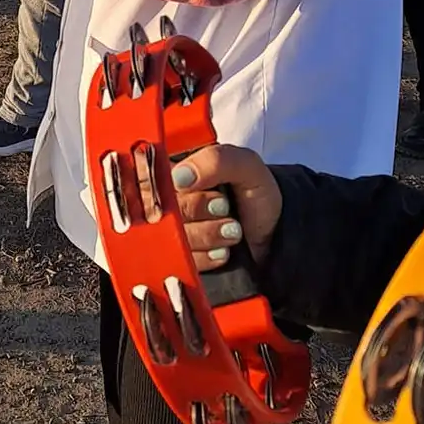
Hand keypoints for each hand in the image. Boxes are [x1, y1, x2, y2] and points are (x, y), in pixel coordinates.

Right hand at [169, 145, 283, 270]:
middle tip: (224, 206)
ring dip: (207, 234)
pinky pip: (179, 262)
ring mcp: (173, 231)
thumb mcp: (246, 166)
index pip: (148, 176)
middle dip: (197, 210)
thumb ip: (215, 161)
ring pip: (170, 238)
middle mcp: (169, 200)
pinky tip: (223, 249)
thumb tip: (179, 177)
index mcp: (176, 169)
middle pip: (159, 209)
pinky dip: (206, 257)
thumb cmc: (257, 194)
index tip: (194, 188)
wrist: (276, 233)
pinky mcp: (180, 258)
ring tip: (232, 228)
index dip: (169, 186)